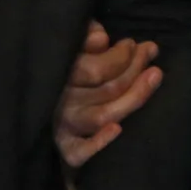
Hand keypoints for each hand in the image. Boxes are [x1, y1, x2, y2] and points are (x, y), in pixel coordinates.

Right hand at [53, 21, 160, 168]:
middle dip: (134, 68)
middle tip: (151, 51)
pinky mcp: (66, 149)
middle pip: (107, 88)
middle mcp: (60, 100)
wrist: (34, 115)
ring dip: (134, 97)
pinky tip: (118, 130)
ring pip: (103, 115)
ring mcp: (63, 126)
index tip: (134, 44)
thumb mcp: (67, 48)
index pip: (94, 67)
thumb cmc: (60, 73)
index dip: (120, 55)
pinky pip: (79, 152)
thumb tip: (101, 37)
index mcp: (58, 74)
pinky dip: (97, 143)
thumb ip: (83, 38)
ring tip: (156, 75)